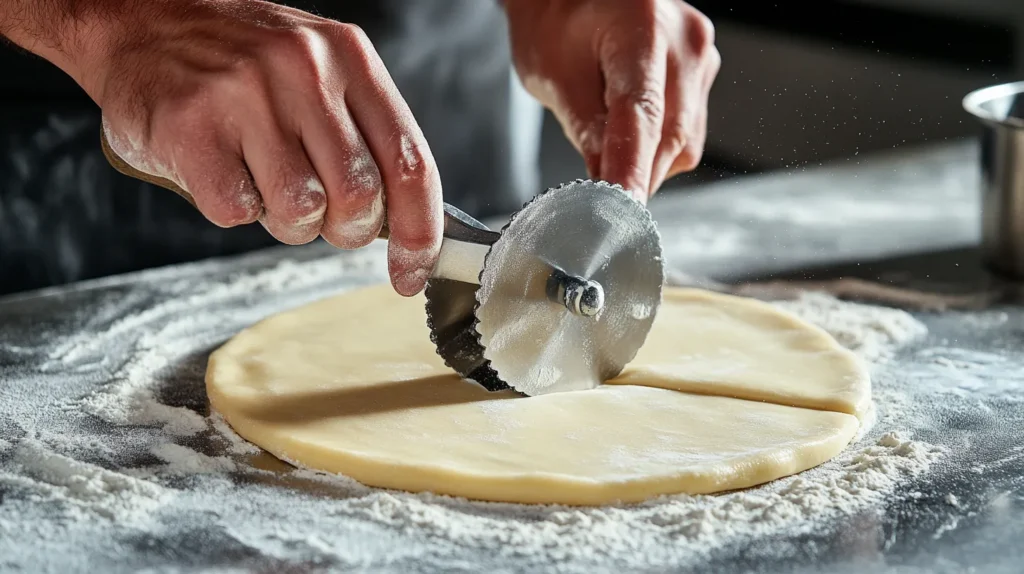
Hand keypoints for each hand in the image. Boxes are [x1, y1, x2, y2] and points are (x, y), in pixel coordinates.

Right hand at [62, 0, 441, 295]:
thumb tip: (407, 227)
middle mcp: (303, 68)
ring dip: (287, 221)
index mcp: (349, 57)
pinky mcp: (191, 126)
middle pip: (359, 197)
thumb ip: (367, 137)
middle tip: (320, 214)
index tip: (412, 273)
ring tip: (265, 183)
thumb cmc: (243, 63)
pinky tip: (224, 170)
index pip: (409, 163)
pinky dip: (234, 209)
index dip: (420, 233)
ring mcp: (244, 95)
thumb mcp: (321, 73)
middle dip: (344, 229)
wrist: (142, 22)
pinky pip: (237, 212)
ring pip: (301, 211)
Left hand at [505, 0, 719, 200]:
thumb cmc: (553, 22)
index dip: (632, 171)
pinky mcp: (702, 70)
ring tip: (606, 147)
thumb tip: (606, 186)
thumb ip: (586, 130)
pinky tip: (627, 134)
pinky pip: (687, 130)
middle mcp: (684, 39)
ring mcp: (700, 54)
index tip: (622, 212)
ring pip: (683, 142)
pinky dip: (656, 148)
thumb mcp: (553, 76)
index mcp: (642, 27)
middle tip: (599, 204)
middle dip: (634, 176)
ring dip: (645, 163)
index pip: (641, 117)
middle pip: (670, 136)